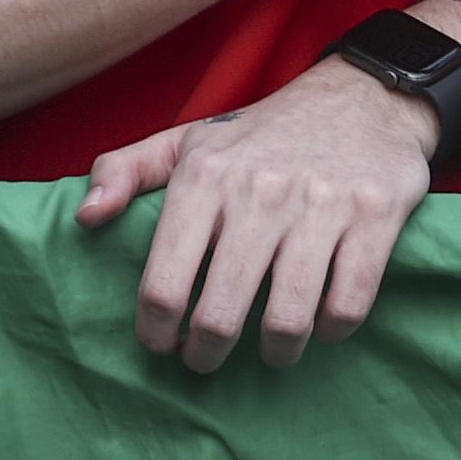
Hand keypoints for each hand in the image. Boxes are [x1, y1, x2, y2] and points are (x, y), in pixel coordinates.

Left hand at [77, 53, 440, 369]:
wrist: (361, 98)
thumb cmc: (259, 134)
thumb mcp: (184, 140)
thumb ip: (122, 172)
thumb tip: (85, 218)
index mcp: (203, 179)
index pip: (162, 279)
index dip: (155, 328)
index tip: (158, 345)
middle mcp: (258, 194)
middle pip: (220, 310)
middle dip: (206, 352)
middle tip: (203, 360)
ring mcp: (320, 208)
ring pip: (288, 316)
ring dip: (274, 352)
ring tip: (268, 353)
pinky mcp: (375, 218)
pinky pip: (349, 302)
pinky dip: (331, 330)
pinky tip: (318, 327)